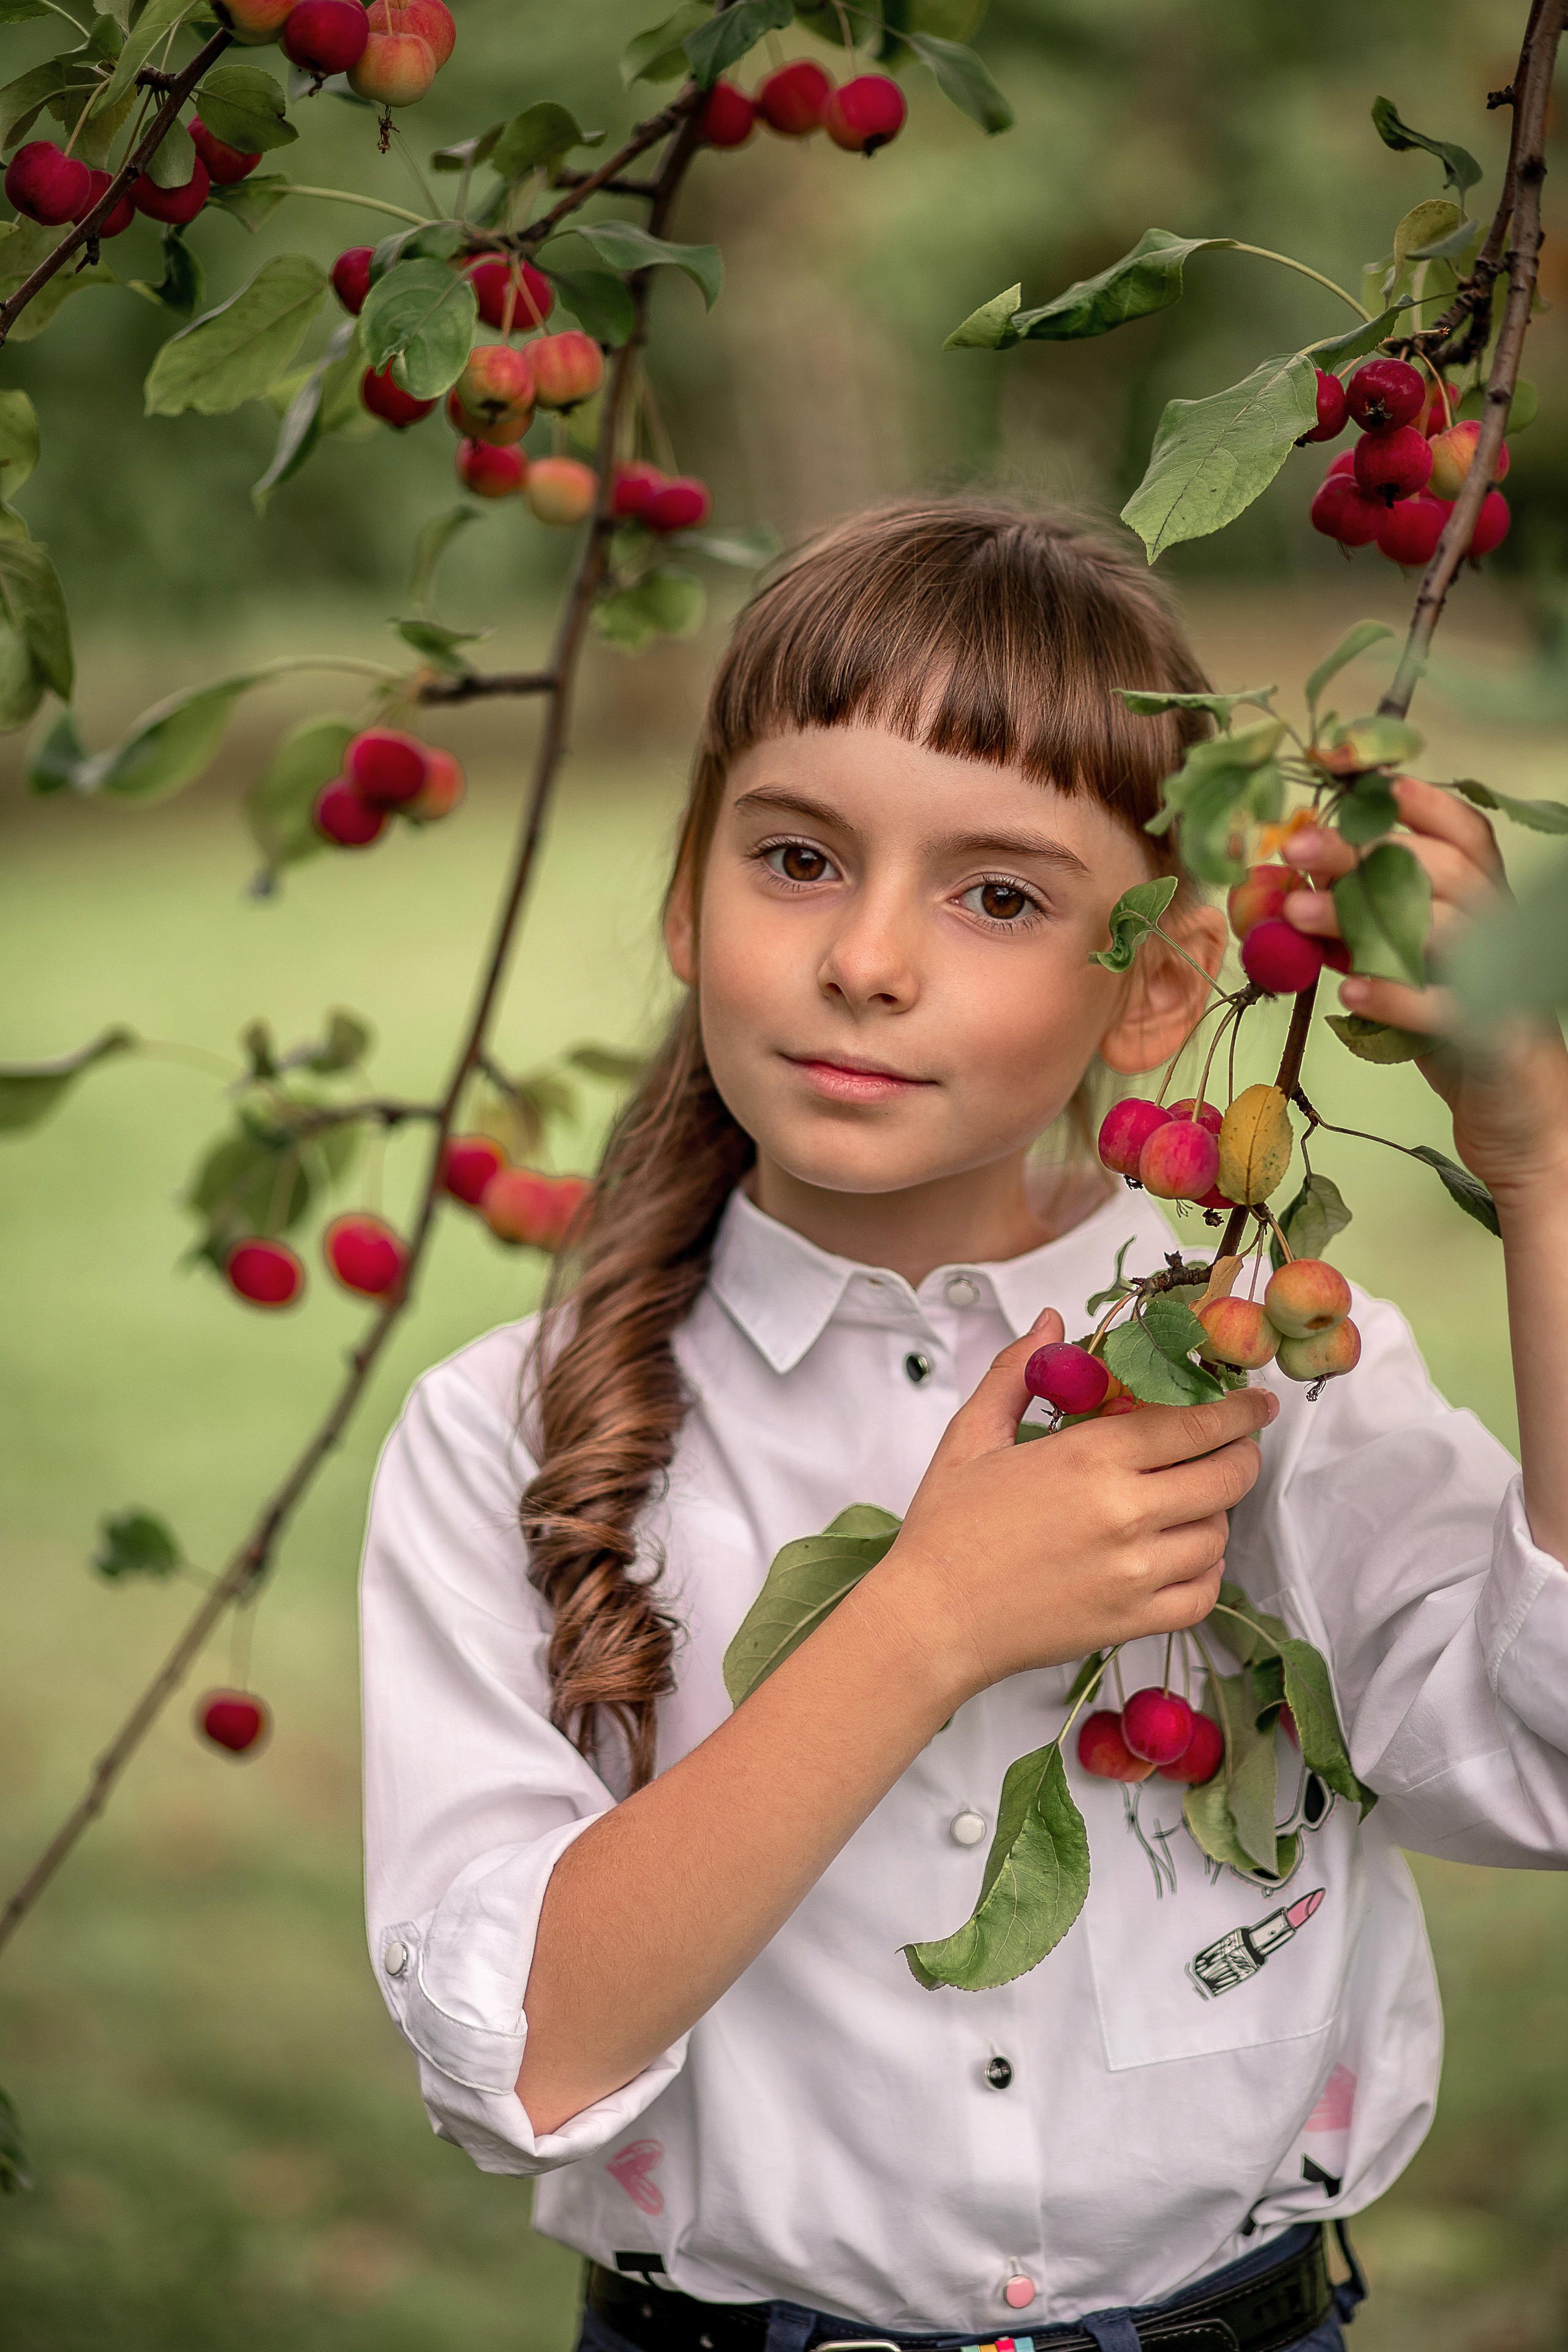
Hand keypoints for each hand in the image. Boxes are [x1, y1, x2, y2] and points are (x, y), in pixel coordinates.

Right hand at [874, 1315, 1276, 1708]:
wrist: (930, 1621)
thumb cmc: (947, 1528)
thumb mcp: (972, 1436)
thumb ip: (1017, 1372)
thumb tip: (1052, 1323)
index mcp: (1090, 1458)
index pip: (1196, 1423)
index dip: (1239, 1410)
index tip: (1257, 1402)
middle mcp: (1125, 1514)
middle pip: (1226, 1477)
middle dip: (1241, 1455)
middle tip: (1234, 1447)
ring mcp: (1135, 1573)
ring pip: (1218, 1534)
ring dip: (1214, 1513)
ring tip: (1188, 1501)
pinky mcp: (1134, 1622)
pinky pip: (1204, 1593)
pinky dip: (1206, 1571)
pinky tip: (1181, 1555)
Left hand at [1280, 776, 1567, 1201]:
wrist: (1517, 1119)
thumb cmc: (1455, 1032)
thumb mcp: (1407, 969)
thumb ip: (1364, 930)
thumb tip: (1291, 891)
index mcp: (1484, 902)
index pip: (1462, 832)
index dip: (1414, 799)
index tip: (1352, 775)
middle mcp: (1501, 931)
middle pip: (1441, 869)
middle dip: (1365, 851)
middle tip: (1295, 848)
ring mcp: (1502, 982)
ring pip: (1441, 929)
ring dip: (1362, 918)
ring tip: (1296, 914)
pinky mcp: (1493, 1037)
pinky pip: (1444, 1009)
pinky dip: (1396, 997)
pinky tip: (1349, 989)